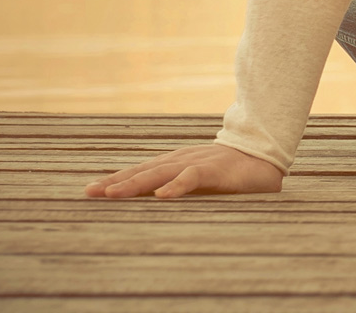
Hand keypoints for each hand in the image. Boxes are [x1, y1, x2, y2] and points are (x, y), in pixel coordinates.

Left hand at [83, 143, 282, 198]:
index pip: (140, 171)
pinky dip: (176, 186)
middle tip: (90, 192)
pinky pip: (192, 178)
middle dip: (116, 181)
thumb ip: (179, 187)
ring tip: (113, 193)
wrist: (265, 155)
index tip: (90, 190)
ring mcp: (197, 163)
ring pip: (160, 173)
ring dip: (135, 183)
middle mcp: (180, 160)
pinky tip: (161, 195)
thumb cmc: (231, 172)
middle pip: (143, 171)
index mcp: (175, 164)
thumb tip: (153, 201)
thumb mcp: (199, 179)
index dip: (117, 179)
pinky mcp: (215, 169)